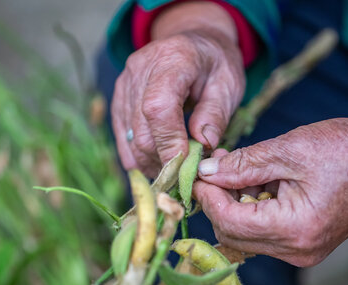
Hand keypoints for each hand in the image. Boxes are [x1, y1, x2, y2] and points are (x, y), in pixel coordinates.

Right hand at [111, 2, 244, 177]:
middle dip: (162, 159)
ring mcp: (125, 83)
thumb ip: (216, 114)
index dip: (168, 142)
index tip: (184, 168)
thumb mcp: (228, 84)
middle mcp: (140, 69)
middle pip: (141, 128)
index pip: (158, 108)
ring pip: (130, 137)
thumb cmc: (215, 65)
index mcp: (172, 59)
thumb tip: (203, 145)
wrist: (195, 43)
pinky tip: (157, 164)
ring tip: (174, 172)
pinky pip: (122, 136)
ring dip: (151, 162)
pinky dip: (138, 156)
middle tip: (185, 178)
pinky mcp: (119, 98)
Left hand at [194, 111, 347, 266]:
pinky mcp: (307, 244)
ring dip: (235, 203)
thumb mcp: (290, 149)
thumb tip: (207, 173)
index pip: (230, 222)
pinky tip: (258, 180)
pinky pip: (266, 233)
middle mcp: (298, 251)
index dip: (207, 196)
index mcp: (296, 229)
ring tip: (238, 166)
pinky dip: (254, 208)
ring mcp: (304, 252)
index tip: (198, 171)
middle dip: (218, 200)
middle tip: (216, 165)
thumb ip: (243, 164)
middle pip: (234, 234)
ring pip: (247, 235)